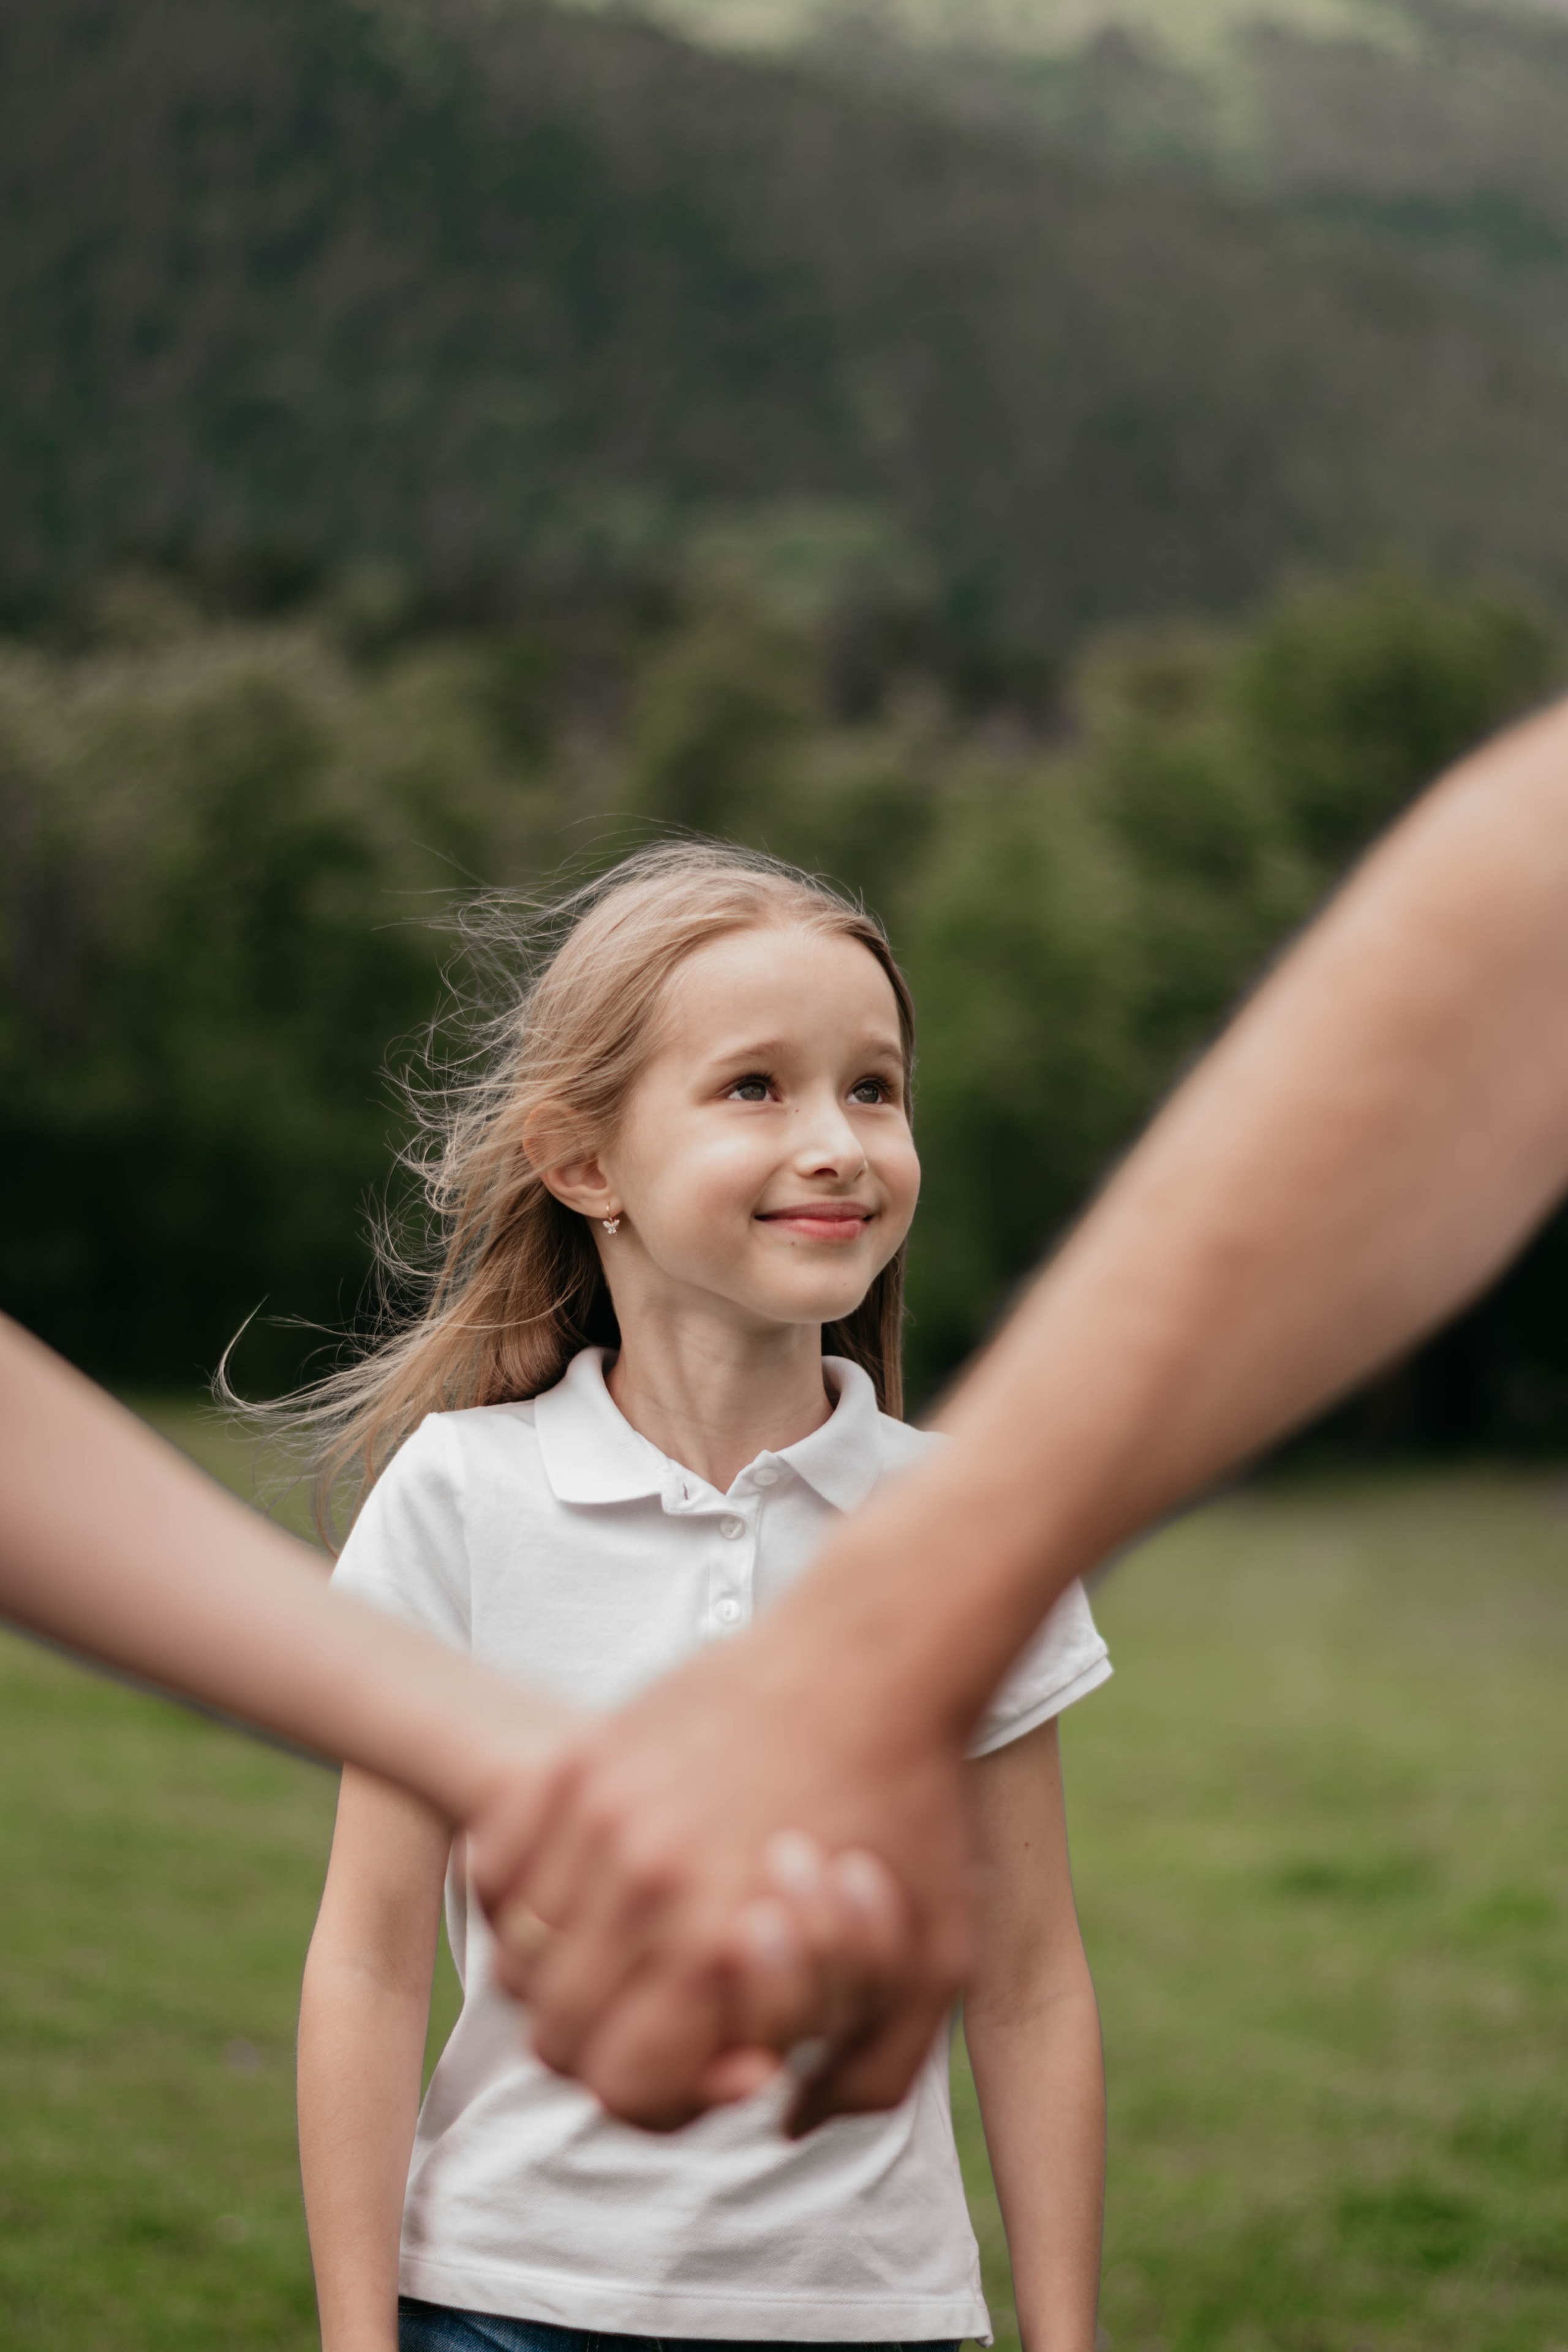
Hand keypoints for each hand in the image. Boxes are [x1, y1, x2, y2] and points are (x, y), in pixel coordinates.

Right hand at [466, 1612, 975, 2133]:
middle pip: (555, 2037)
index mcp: (720, 1945)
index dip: (663, 2097)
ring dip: (560, 1979)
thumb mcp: (933, 1966)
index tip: (713, 2057)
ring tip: (625, 1956)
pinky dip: (519, 1898)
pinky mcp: (583, 1756)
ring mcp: (602, 1814)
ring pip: (515, 1957)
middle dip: (607, 2050)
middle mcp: (645, 1883)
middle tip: (661, 2017)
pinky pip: (497, 1865)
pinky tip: (583, 1893)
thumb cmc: (913, 1810)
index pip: (621, 2088)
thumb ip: (871, 2074)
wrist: (875, 1658)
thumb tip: (780, 2117)